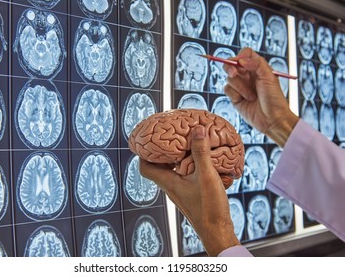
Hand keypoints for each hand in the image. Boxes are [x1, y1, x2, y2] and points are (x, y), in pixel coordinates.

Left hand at [139, 125, 239, 255]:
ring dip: (177, 158)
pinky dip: (189, 166)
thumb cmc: (209, 209)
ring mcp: (181, 191)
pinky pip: (184, 176)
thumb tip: (197, 130)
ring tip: (186, 144)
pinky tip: (202, 160)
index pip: (145, 167)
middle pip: (158, 167)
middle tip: (169, 137)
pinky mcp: (191, 194)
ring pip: (172, 171)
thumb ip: (201, 153)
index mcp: (168, 182)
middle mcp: (171, 187)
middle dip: (162, 151)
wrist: (218, 232)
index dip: (143, 153)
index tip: (149, 139)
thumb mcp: (206, 176)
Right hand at [223, 48, 298, 146]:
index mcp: (258, 68)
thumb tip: (241, 59)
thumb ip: (256, 63)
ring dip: (240, 87)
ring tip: (251, 96)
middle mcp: (248, 75)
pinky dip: (235, 94)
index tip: (240, 62)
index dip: (240, 56)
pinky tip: (244, 100)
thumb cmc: (274, 99)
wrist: (272, 119)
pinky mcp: (234, 96)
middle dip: (231, 68)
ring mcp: (240, 86)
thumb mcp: (269, 77)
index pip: (245, 54)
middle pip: (232, 64)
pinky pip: (227, 89)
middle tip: (234, 74)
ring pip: (229, 78)